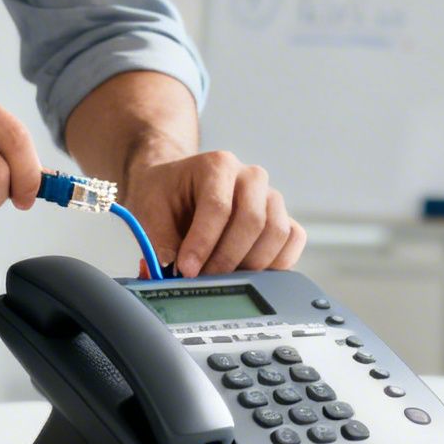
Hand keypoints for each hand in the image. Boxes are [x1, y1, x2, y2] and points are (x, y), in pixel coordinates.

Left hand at [123, 151, 304, 275]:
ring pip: (277, 232)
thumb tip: (172, 269)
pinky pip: (293, 240)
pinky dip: (277, 263)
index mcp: (217, 165)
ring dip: (251, 264)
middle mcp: (250, 177)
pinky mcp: (282, 217)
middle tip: (205, 279)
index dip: (203, 243)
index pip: (219, 207)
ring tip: (223, 278)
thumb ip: (160, 238)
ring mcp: (270, 196)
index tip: (187, 269)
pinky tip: (250, 274)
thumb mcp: (150, 209)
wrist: (178, 185)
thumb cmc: (167, 194)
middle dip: (227, 258)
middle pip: (253, 221)